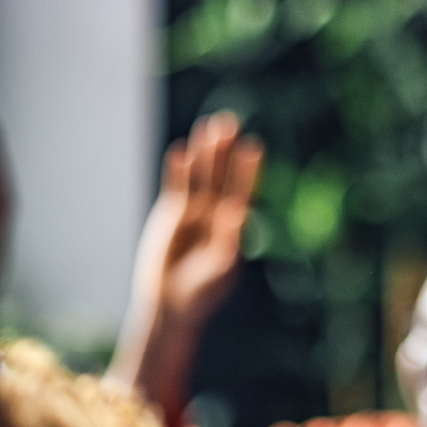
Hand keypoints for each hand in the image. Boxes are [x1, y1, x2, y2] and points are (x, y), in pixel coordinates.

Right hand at [134, 112, 262, 331]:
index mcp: (232, 228)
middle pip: (222, 177)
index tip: (255, 147)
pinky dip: (179, 172)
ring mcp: (193, 214)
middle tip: (230, 122)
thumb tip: (240, 214)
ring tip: (209, 127)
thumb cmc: (201, 294)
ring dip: (205, 154)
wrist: (171, 305)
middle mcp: (215, 216)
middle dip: (225, 151)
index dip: (248, 171)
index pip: (242, 192)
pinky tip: (182, 152)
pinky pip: (176, 188)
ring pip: (200, 178)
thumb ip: (229, 243)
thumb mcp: (219, 271)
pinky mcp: (172, 216)